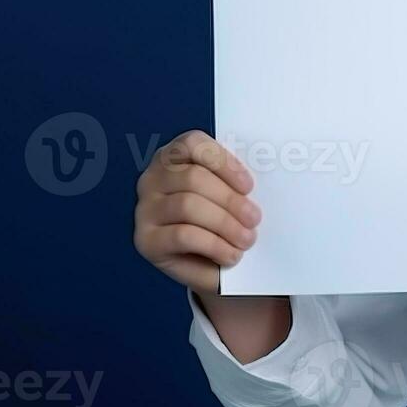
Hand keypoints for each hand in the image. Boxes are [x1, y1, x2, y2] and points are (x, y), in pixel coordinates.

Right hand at [133, 130, 260, 295]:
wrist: (207, 263)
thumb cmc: (221, 220)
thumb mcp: (227, 195)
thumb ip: (235, 183)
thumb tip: (261, 179)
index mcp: (173, 157)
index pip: (192, 143)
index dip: (223, 162)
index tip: (249, 186)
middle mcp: (152, 179)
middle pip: (193, 178)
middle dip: (230, 199)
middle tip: (254, 218)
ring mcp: (145, 210)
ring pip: (187, 206)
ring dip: (224, 223)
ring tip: (246, 239)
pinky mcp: (146, 240)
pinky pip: (182, 235)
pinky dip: (213, 245)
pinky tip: (231, 255)